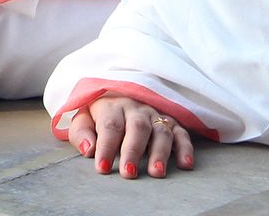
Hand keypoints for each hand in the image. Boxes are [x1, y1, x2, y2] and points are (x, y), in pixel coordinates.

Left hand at [65, 95, 194, 178]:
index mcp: (111, 106)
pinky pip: (182, 133)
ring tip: (156, 173)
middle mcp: (135, 109)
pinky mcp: (171, 123)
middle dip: (133, 151)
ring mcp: (155, 115)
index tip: (103, 168)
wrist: (117, 94)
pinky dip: (186, 148)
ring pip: (161, 131)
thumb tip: (88, 150)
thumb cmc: (98, 115)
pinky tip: (185, 165)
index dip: (106, 147)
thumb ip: (82, 133)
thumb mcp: (83, 120)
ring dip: (160, 153)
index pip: (110, 125)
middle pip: (137, 127)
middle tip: (129, 174)